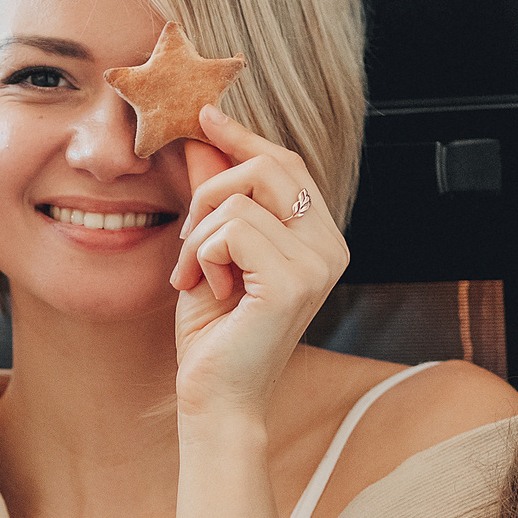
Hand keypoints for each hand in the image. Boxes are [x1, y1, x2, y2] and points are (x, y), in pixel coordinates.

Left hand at [168, 105, 349, 421]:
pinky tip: (207, 291)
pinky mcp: (292, 283)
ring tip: (195, 279)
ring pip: (240, 199)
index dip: (243, 137)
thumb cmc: (215, 334)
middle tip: (187, 240)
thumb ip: (215, 197)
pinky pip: (230, 229)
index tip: (204, 117)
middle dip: (211, 191)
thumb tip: (203, 137)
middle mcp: (330, 248)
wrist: (216, 400)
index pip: (286, 163)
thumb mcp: (209, 251)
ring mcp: (317, 265)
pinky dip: (201, 256)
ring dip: (197, 237)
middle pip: (270, 165)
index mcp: (320, 239)